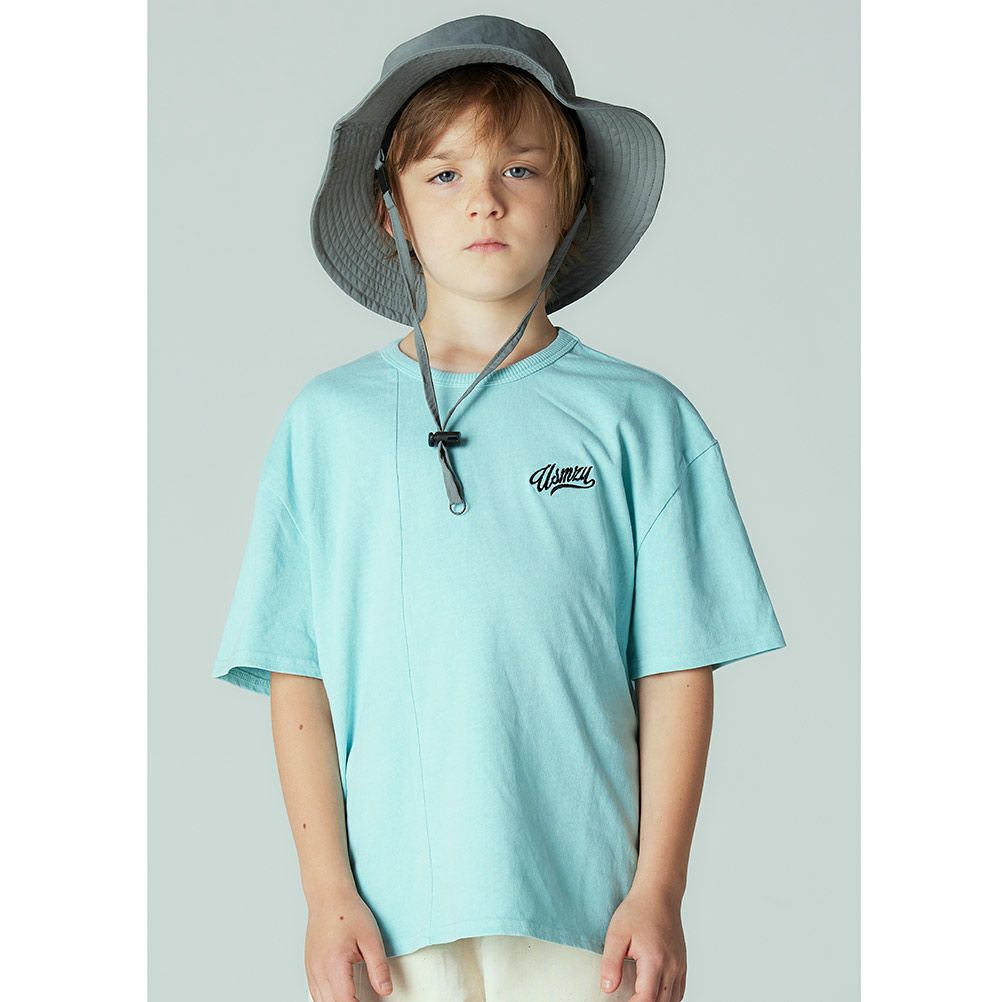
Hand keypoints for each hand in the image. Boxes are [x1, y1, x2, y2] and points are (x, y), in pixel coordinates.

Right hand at [305, 889, 393, 1000]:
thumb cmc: (347, 911)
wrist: (328, 896)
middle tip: (365, 998)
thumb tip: (385, 989)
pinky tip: (340, 994)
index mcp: (334, 965)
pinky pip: (315, 993)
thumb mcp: (371, 938)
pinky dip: (328, 998)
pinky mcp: (310, 968)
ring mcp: (311, 970)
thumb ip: (379, 967)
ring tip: (355, 997)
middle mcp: (318, 971)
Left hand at [600, 886, 686, 1000]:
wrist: (659, 893)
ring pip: (673, 1000)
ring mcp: (680, 966)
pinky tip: (654, 993)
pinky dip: (668, 998)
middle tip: (627, 999)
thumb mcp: (616, 934)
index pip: (646, 999)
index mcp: (654, 960)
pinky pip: (679, 991)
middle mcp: (671, 966)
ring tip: (638, 996)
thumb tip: (607, 988)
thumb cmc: (638, 910)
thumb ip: (610, 963)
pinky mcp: (682, 963)